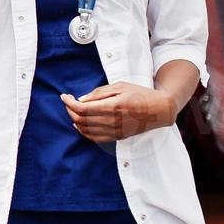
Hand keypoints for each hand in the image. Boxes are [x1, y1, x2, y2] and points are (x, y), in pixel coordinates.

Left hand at [60, 83, 177, 141]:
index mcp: (113, 106)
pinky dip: (84, 131)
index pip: (82, 109)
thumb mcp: (119, 86)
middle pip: (81, 119)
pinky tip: (79, 124)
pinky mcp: (118, 137)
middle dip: (70, 110)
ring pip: (86, 130)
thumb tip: (80, 100)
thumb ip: (99, 93)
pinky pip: (95, 138)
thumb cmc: (140, 94)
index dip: (69, 103)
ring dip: (75, 120)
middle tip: (68, 101)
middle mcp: (113, 121)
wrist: (159, 110)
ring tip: (72, 110)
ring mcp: (116, 131)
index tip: (64, 96)